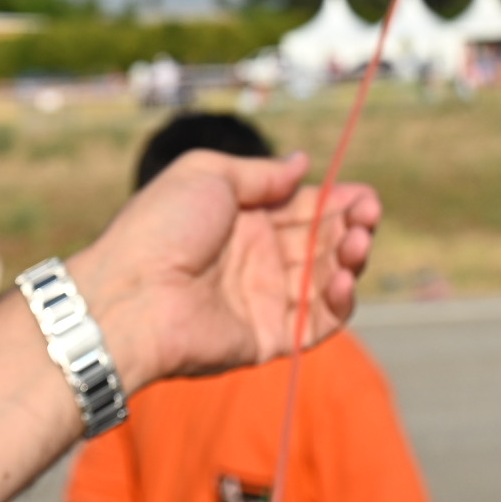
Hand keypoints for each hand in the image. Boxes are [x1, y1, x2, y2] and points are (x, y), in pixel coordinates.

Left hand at [64, 149, 379, 391]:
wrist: (131, 294)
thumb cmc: (160, 227)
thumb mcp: (207, 174)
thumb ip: (261, 173)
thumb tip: (302, 162)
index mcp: (241, 219)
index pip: (302, 208)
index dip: (337, 202)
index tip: (365, 194)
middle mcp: (256, 259)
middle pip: (320, 242)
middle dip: (350, 226)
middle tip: (369, 213)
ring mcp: (262, 300)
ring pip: (324, 280)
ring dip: (350, 259)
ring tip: (358, 241)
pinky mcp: (267, 338)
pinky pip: (316, 323)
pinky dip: (339, 303)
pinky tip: (344, 278)